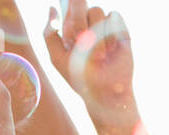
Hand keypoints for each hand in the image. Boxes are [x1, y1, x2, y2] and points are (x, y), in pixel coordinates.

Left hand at [43, 4, 135, 120]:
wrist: (104, 92)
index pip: (67, 6)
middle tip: (81, 42)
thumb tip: (52, 8)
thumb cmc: (80, 78)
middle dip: (78, 23)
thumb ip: (49, 34)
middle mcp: (87, 22)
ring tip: (99, 55)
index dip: (69, 11)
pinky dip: (110, 33)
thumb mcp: (57, 58)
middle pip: (79, 3)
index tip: (69, 28)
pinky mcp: (119, 28)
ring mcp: (103, 24)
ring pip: (97, 10)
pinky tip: (111, 50)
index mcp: (71, 27)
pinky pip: (113, 16)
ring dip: (95, 34)